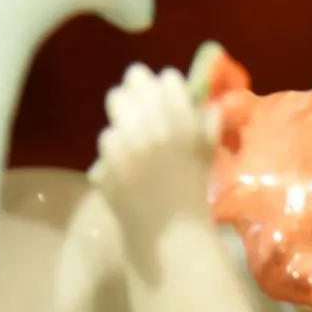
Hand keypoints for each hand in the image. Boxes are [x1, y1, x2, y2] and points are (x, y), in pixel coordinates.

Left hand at [90, 63, 216, 232]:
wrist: (170, 234)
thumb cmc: (193, 192)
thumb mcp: (206, 152)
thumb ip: (206, 120)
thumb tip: (204, 98)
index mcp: (182, 119)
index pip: (167, 77)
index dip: (166, 89)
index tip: (168, 102)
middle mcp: (152, 125)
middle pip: (133, 80)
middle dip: (137, 95)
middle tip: (141, 113)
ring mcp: (125, 145)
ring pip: (116, 114)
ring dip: (124, 127)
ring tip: (133, 149)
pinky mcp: (106, 163)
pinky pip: (105, 143)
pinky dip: (113, 156)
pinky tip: (124, 171)